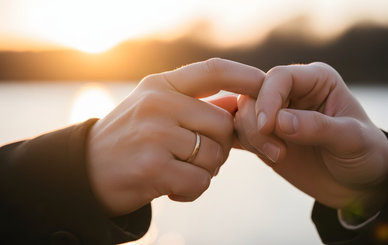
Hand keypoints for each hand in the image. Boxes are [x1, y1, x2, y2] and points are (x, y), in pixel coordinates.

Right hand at [87, 58, 264, 215]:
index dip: (244, 76)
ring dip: (206, 171)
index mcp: (160, 85)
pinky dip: (193, 190)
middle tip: (200, 157)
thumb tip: (242, 104)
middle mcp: (157, 103)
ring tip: (180, 171)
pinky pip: (200, 181)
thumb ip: (197, 106)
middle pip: (224, 124)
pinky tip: (172, 188)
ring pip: (215, 156)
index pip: (213, 70)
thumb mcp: (157, 111)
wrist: (85, 173)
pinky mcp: (152, 167)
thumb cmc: (131, 141)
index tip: (265, 84)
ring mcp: (154, 134)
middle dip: (221, 146)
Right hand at [235, 62, 387, 218]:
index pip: (279, 77)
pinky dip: (238, 142)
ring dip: (252, 136)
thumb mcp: (352, 139)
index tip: (268, 127)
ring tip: (278, 156)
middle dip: (256, 122)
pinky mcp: (264, 137)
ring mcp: (275, 115)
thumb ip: (317, 127)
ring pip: (243, 114)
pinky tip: (258, 156)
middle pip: (253, 93)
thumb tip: (279, 121)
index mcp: (316, 80)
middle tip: (277, 152)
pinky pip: (239, 133)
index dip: (268, 98)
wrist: (358, 184)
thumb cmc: (364, 154)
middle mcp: (292, 92)